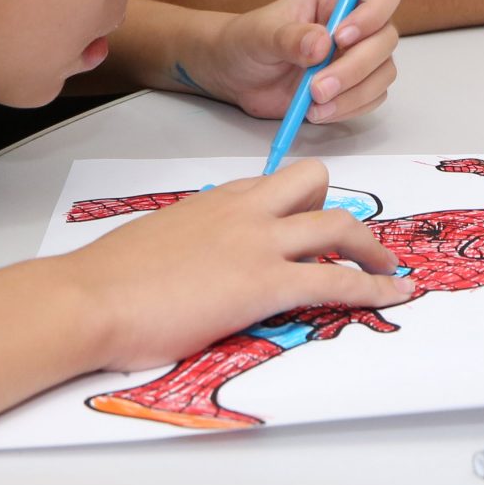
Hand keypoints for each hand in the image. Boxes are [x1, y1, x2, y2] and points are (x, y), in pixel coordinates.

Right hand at [55, 161, 413, 371]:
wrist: (89, 299)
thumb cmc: (107, 282)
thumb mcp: (157, 244)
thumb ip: (190, 245)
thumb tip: (197, 268)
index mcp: (215, 200)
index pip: (274, 185)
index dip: (300, 204)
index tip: (312, 222)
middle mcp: (243, 210)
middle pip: (316, 185)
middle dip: (340, 212)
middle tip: (354, 245)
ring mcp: (257, 244)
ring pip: (339, 226)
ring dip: (371, 250)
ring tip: (389, 271)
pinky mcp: (265, 284)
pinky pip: (336, 280)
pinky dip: (374, 288)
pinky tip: (394, 296)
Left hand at [185, 0, 402, 122]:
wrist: (236, 76)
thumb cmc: (247, 40)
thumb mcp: (259, 34)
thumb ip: (288, 37)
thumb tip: (321, 44)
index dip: (375, 10)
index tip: (341, 37)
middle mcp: (357, 23)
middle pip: (386, 38)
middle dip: (355, 67)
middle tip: (317, 87)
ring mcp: (359, 56)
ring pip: (384, 72)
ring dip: (353, 93)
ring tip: (313, 104)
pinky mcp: (355, 86)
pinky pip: (373, 98)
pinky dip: (349, 109)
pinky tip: (318, 112)